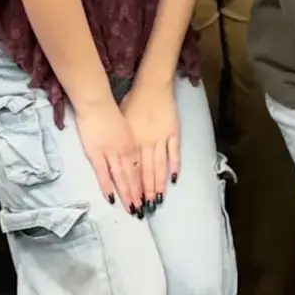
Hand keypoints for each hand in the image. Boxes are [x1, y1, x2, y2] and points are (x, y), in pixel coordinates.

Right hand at [76, 102, 146, 212]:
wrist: (98, 104)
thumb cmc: (113, 113)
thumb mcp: (128, 129)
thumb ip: (131, 144)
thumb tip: (135, 156)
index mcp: (134, 145)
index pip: (142, 168)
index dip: (146, 184)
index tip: (150, 197)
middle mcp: (126, 151)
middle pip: (134, 176)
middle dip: (139, 194)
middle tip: (143, 210)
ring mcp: (111, 153)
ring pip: (122, 177)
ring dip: (127, 194)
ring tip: (132, 208)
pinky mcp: (96, 154)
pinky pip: (103, 173)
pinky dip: (107, 186)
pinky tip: (111, 198)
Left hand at [121, 79, 180, 210]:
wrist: (151, 86)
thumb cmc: (132, 102)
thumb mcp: (122, 123)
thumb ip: (123, 142)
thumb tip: (120, 158)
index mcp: (131, 142)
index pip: (131, 170)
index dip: (131, 187)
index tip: (131, 201)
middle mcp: (146, 144)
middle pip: (146, 172)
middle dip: (145, 191)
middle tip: (145, 208)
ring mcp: (161, 139)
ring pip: (159, 166)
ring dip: (159, 183)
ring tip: (159, 199)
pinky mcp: (173, 133)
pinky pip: (174, 153)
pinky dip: (174, 166)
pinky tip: (174, 178)